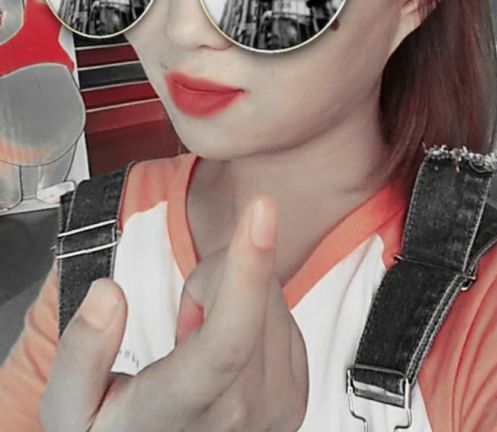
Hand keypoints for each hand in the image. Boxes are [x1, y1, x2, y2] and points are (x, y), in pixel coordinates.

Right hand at [40, 196, 308, 431]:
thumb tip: (106, 294)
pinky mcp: (298, 388)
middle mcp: (246, 409)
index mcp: (186, 408)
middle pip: (253, 293)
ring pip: (274, 298)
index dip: (247, 265)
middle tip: (183, 321)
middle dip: (216, 279)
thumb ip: (82, 352)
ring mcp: (280, 401)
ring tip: (200, 343)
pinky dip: (256, 315)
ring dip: (236, 299)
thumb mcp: (73, 411)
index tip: (261, 211)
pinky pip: (285, 315)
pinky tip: (227, 350)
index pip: (226, 336)